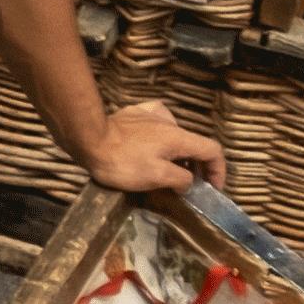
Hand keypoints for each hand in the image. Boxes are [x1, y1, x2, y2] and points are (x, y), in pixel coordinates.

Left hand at [84, 100, 233, 198]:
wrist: (85, 138)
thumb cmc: (122, 161)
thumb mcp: (158, 176)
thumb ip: (182, 179)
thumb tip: (188, 181)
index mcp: (179, 137)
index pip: (213, 151)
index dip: (218, 171)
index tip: (212, 188)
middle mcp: (168, 122)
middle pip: (194, 144)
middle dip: (196, 165)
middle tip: (189, 184)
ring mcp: (149, 115)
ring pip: (174, 135)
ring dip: (177, 153)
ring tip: (169, 170)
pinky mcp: (131, 115)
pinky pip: (155, 124)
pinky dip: (159, 136)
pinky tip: (151, 144)